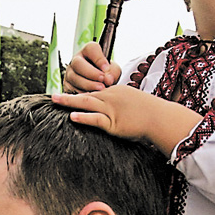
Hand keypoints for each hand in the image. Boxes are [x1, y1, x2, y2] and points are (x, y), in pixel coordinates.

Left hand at [53, 87, 197, 154]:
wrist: (160, 117)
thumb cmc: (150, 113)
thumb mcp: (133, 102)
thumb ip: (120, 104)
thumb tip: (115, 112)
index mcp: (115, 91)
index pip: (94, 92)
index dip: (78, 94)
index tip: (65, 96)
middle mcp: (111, 97)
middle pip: (86, 94)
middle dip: (68, 95)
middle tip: (53, 96)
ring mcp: (112, 109)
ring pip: (87, 103)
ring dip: (69, 102)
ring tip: (55, 101)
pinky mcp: (114, 123)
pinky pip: (96, 119)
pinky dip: (83, 117)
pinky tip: (72, 117)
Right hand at [63, 42, 120, 93]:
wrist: (99, 85)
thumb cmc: (106, 74)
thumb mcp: (113, 71)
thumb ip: (113, 73)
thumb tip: (107, 79)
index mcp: (88, 51)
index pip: (91, 49)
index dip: (98, 58)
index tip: (106, 69)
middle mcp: (76, 60)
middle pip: (78, 63)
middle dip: (91, 73)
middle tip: (102, 80)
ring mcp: (69, 73)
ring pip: (74, 78)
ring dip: (88, 84)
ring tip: (100, 89)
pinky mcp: (66, 85)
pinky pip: (71, 89)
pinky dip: (82, 93)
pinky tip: (92, 95)